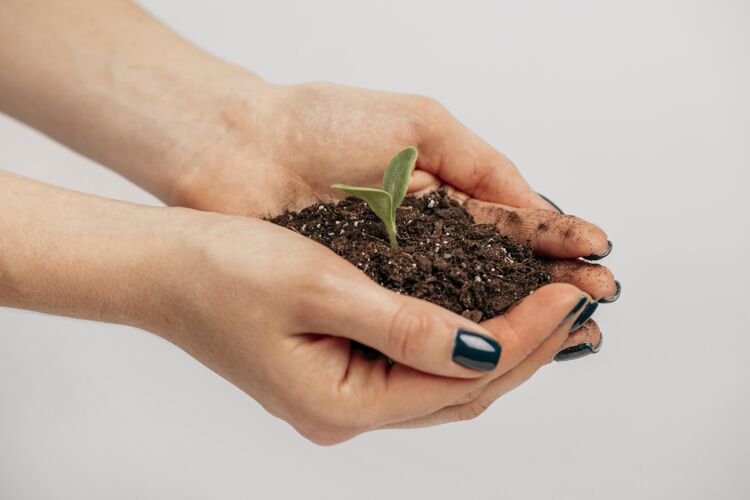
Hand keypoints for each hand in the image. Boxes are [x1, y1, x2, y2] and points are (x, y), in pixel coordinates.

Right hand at [158, 210, 598, 442]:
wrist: (161, 270)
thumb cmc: (222, 271)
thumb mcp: (318, 285)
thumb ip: (404, 324)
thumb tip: (486, 349)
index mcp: (340, 402)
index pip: (459, 376)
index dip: (524, 338)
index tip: (570, 296)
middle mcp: (347, 411)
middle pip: (461, 388)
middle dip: (527, 348)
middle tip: (580, 305)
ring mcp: (345, 394)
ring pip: (445, 380)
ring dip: (502, 346)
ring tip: (554, 312)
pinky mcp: (341, 368)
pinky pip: (419, 364)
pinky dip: (462, 340)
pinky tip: (491, 314)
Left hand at [172, 81, 618, 302]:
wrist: (237, 148)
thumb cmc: (320, 123)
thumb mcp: (419, 126)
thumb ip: (481, 165)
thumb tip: (540, 208)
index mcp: (443, 195)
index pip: (512, 229)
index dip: (555, 246)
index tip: (599, 261)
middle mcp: (423, 243)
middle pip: (496, 276)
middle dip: (547, 291)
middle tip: (597, 307)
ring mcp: (391, 276)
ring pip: (462, 309)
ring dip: (513, 321)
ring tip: (564, 333)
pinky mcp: (357, 302)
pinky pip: (414, 326)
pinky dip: (453, 336)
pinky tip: (492, 347)